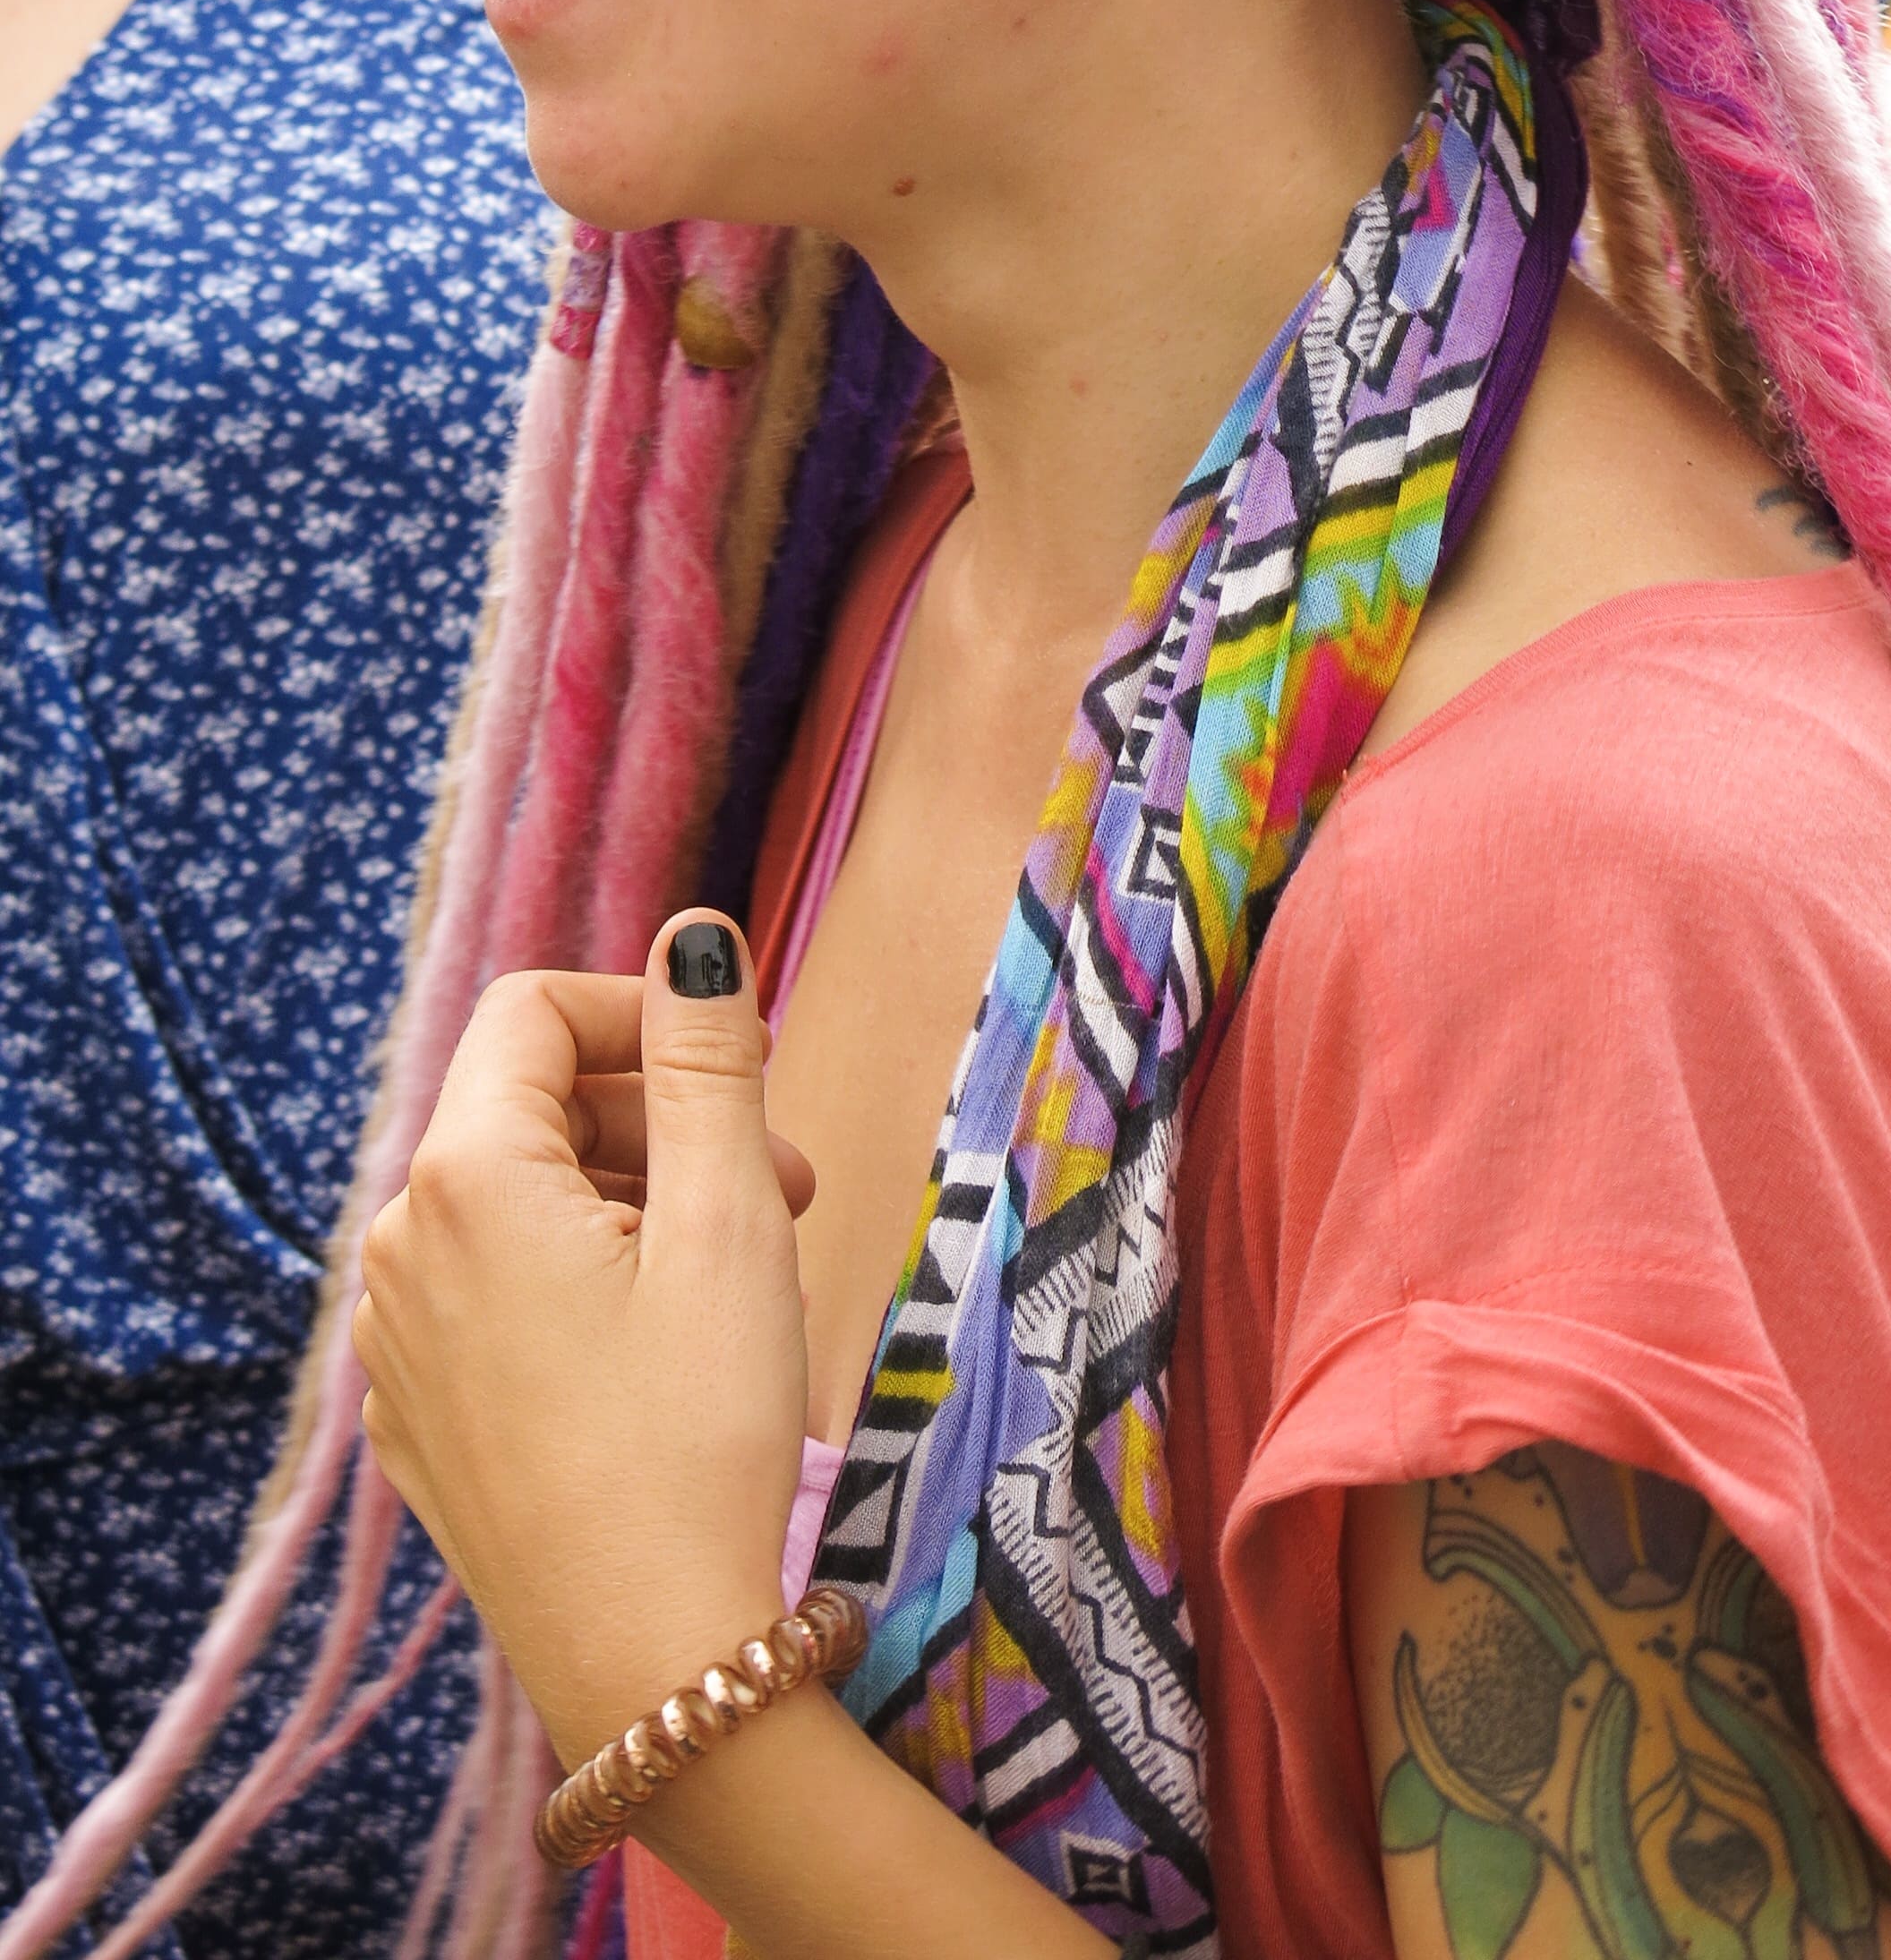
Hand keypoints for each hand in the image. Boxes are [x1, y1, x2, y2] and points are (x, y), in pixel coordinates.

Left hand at [355, 910, 813, 1760]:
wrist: (652, 1662)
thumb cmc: (698, 1430)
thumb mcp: (727, 1219)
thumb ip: (706, 1057)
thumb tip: (694, 934)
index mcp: (462, 1181)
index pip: (534, 1013)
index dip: (645, 1012)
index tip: (743, 1068)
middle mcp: (400, 1251)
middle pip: (530, 1110)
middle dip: (661, 1117)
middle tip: (784, 1185)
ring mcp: (399, 1349)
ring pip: (518, 1207)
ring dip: (632, 1202)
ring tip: (737, 1272)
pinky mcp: (422, 1427)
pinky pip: (496, 1299)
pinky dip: (583, 1283)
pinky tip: (665, 1352)